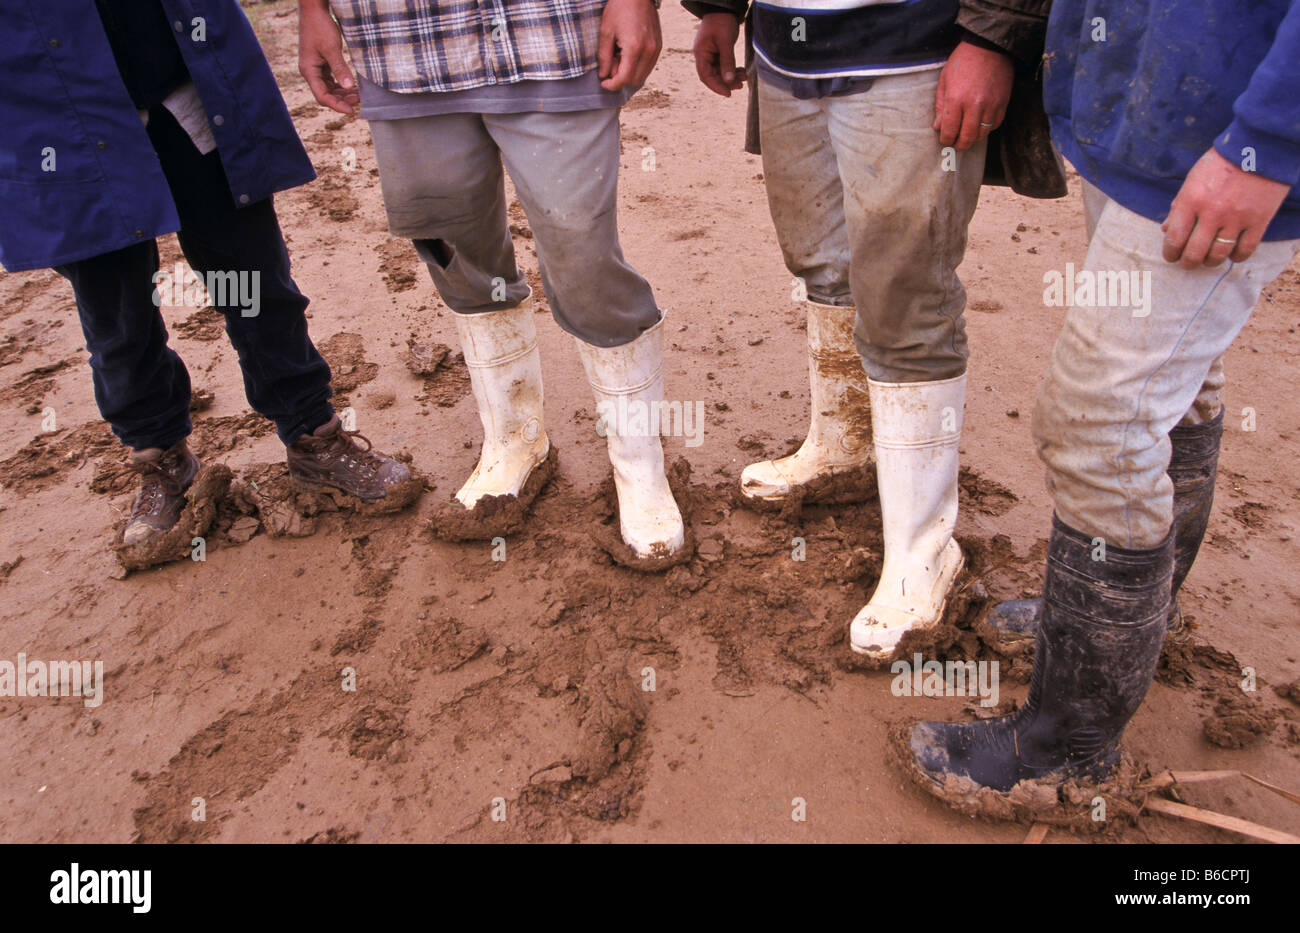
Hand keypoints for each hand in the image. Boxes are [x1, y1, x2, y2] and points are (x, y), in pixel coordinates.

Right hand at [298, 0, 358, 114]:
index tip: (351, 111)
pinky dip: (342, 84)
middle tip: (359, 100)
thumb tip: (348, 87)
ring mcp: (315, 68)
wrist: (314, 10)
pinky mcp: (321, 63)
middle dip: (342, 100)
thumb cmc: (320, 27)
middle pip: (325, 94)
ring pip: (329, 88)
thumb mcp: (331, 48)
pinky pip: (331, 79)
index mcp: (308, 70)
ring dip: (343, 93)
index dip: (336, 106)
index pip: (322, 96)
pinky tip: (353, 86)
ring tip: (358, 94)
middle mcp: (310, 72)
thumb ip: (339, 68)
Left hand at [598, 0, 662, 90]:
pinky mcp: (658, 46)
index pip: (624, 79)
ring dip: (629, 73)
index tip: (604, 83)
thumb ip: (604, 57)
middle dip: (620, 78)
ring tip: (620, 57)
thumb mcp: (606, 32)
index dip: (612, 85)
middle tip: (611, 64)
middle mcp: (648, 51)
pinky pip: (648, 66)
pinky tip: (628, 54)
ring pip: (643, 75)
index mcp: (634, 48)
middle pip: (634, 80)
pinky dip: (637, 67)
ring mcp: (656, 49)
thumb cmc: (620, 9)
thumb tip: (604, 75)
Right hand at [693, 12, 743, 96]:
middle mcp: (703, 55)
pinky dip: (732, 69)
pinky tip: (741, 71)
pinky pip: (724, 65)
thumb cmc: (722, 21)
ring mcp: (710, 53)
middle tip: (740, 86)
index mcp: (701, 53)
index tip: (728, 93)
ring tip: (744, 78)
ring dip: (731, 76)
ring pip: (719, 71)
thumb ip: (727, 61)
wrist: (724, 7)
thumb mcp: (726, 42)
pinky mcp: (718, 51)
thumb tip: (728, 80)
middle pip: (712, 75)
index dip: (716, 86)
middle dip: (726, 82)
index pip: (705, 76)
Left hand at [933, 40, 1013, 151]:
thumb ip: (940, 105)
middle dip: (959, 145)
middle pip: (967, 137)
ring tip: (967, 136)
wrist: (989, 46)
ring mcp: (991, 105)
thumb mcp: (945, 80)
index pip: (950, 130)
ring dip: (973, 138)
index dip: (946, 139)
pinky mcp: (1003, 103)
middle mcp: (974, 105)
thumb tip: (938, 126)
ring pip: (982, 134)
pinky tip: (980, 125)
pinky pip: (995, 124)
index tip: (944, 140)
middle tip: (955, 145)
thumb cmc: (963, 60)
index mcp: (956, 99)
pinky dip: (987, 129)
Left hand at [1162, 148, 1290, 266]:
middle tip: (1188, 262)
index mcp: (1191, 200)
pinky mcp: (1259, 220)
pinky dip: (1236, 257)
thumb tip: (1166, 230)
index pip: (1174, 239)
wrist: (1260, 146)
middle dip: (1188, 262)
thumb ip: (1179, 206)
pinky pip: (1245, 250)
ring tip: (1208, 260)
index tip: (1171, 256)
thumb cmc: (1221, 162)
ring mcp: (1236, 218)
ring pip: (1218, 255)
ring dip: (1210, 262)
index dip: (1170, 253)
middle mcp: (1212, 212)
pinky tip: (1232, 254)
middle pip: (1194, 253)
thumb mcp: (1193, 179)